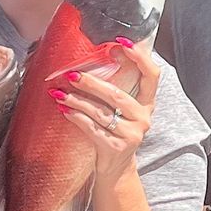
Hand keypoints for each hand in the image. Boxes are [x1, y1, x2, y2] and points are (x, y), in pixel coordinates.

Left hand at [52, 42, 158, 180]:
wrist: (116, 168)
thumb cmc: (115, 131)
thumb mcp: (123, 110)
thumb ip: (117, 89)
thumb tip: (93, 59)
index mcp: (147, 103)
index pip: (151, 75)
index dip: (139, 57)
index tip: (121, 42)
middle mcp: (143, 117)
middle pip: (117, 94)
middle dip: (92, 83)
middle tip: (71, 74)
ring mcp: (132, 134)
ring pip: (102, 112)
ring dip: (78, 100)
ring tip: (59, 93)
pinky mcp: (116, 147)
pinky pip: (93, 128)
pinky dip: (76, 117)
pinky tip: (64, 110)